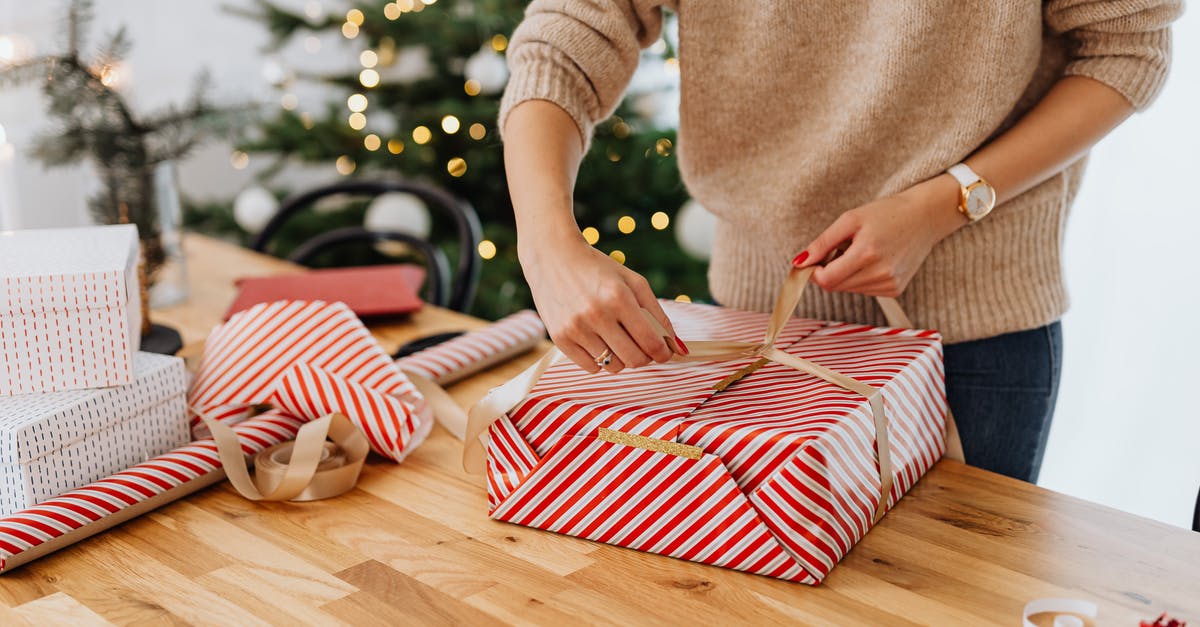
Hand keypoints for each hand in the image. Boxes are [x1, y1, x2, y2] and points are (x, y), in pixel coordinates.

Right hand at [520, 236, 687, 373]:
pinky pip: (591, 368)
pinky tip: (597, 340)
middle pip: (634, 360)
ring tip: (615, 338)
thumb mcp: (633, 283)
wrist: (553, 257)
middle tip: (642, 346)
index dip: (663, 353)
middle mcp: (597, 315)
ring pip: (613, 367)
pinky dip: (599, 360)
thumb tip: (679, 350)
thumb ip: (658, 315)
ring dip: (621, 358)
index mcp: (619, 298)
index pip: (651, 343)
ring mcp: (576, 328)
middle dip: (645, 357)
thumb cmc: (598, 269)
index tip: (664, 353)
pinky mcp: (560, 338)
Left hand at [792, 174, 966, 296]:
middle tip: (839, 249)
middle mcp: (880, 274)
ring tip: (860, 251)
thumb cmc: (887, 213)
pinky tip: (872, 260)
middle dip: (828, 271)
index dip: (813, 272)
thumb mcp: (850, 219)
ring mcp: (890, 285)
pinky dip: (860, 278)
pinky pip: (864, 290)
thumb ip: (823, 242)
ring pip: (849, 289)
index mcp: (867, 254)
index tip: (813, 260)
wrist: (926, 217)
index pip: (826, 280)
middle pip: (835, 286)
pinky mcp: (895, 290)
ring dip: (844, 274)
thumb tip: (799, 262)